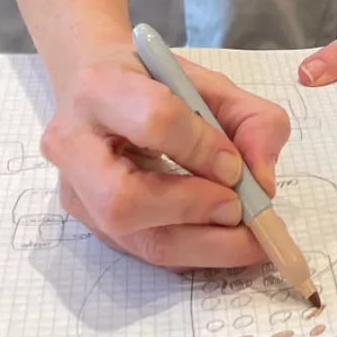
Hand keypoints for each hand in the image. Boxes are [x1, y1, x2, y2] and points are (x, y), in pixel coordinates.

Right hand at [41, 52, 289, 269]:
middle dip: (194, 211)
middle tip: (238, 207)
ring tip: (245, 232)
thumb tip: (263, 182)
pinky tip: (219, 235)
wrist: (95, 90)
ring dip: (205, 244)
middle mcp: (72, 144)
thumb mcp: (208, 83)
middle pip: (124, 200)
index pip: (153, 121)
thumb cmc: (153, 83)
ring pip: (137, 240)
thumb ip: (252, 120)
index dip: (203, 147)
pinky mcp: (89, 224)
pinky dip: (196, 251)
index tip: (235, 163)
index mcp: (100, 87)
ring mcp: (75, 191)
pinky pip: (149, 253)